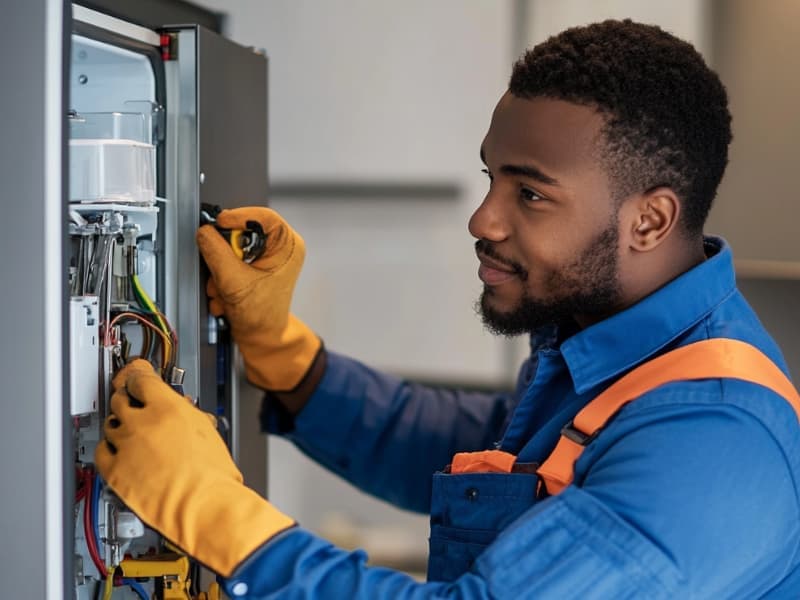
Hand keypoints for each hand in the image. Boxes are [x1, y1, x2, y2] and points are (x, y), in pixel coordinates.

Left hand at [95, 359, 294, 576]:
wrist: (205, 505)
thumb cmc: (214, 475)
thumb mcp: (208, 431)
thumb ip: (187, 415)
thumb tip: (181, 412)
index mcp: (168, 407)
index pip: (142, 379)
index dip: (139, 375)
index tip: (137, 374)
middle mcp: (142, 422)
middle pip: (122, 399)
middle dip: (128, 399)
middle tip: (135, 404)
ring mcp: (125, 446)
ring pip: (111, 424)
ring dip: (120, 425)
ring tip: (131, 432)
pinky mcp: (115, 471)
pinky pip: (101, 451)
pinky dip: (108, 448)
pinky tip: (117, 451)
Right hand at [196, 206, 320, 390]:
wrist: (260, 336)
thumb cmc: (262, 315)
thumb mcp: (234, 282)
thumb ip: (216, 253)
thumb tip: (204, 232)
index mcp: (288, 245)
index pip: (263, 215)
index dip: (238, 216)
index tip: (219, 223)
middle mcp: (280, 247)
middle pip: (242, 231)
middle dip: (224, 254)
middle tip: (221, 269)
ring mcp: (265, 257)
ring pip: (231, 247)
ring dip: (220, 271)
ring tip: (226, 289)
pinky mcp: (251, 265)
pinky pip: (228, 260)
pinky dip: (222, 277)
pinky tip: (227, 293)